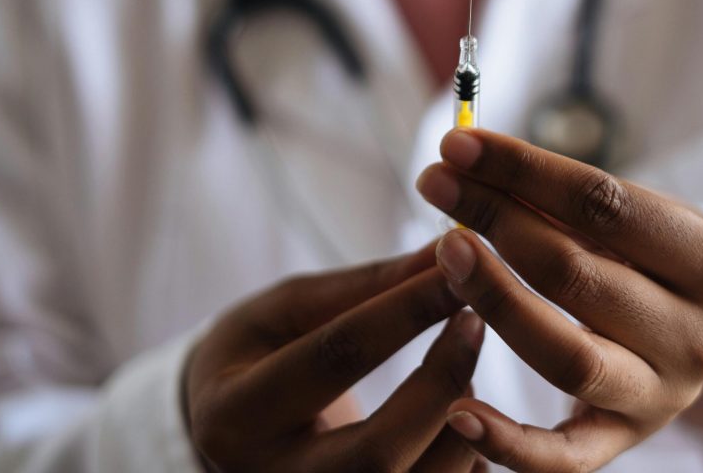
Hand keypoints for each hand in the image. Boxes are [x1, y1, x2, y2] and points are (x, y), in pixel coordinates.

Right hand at [183, 241, 487, 471]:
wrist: (228, 431)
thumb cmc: (256, 355)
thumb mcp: (287, 309)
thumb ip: (364, 285)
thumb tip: (445, 251)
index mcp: (236, 415)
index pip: (334, 359)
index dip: (403, 311)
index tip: (454, 271)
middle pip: (377, 451)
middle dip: (440, 381)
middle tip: (474, 322)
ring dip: (461, 425)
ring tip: (464, 374)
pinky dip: (464, 459)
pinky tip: (464, 419)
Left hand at [416, 129, 702, 471]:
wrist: (697, 332)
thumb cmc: (655, 258)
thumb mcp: (640, 217)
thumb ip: (567, 198)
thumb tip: (470, 161)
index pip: (604, 204)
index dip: (523, 170)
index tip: (458, 144)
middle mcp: (699, 337)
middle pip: (576, 274)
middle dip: (495, 220)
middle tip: (437, 185)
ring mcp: (662, 397)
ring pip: (566, 356)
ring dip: (494, 299)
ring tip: (444, 251)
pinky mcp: (623, 441)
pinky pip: (564, 457)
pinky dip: (509, 441)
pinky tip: (458, 410)